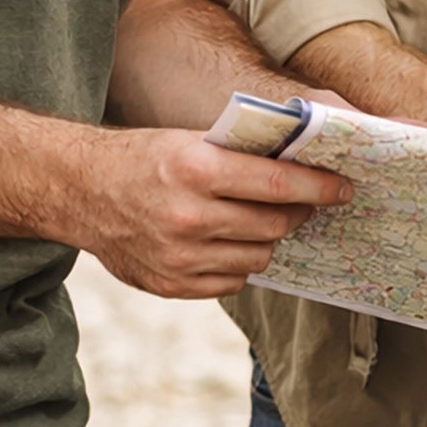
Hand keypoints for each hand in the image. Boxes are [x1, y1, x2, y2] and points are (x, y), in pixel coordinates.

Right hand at [73, 130, 351, 298]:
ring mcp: (177, 256)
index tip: (344, 188)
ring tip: (262, 220)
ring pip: (259, 256)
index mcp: (197, 169)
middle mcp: (188, 216)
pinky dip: (240, 263)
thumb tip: (312, 163)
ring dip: (269, 239)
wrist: (82, 191)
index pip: (280, 183)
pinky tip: (230, 242)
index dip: (320, 187)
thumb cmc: (149, 158)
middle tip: (307, 203)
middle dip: (300, 213)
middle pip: (276, 225)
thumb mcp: (196, 141)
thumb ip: (247, 156)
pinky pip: (232, 282)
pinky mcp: (169, 285)